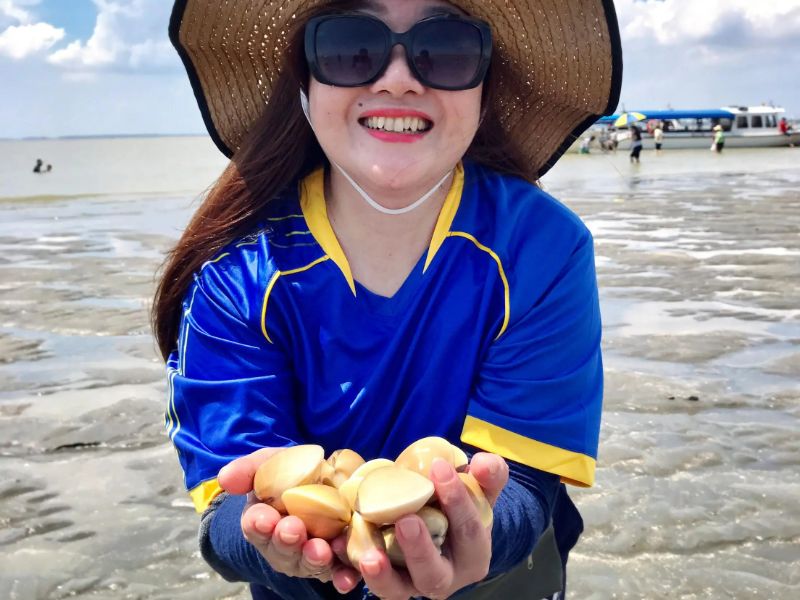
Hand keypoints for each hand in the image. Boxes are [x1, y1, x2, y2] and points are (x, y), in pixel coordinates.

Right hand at [218, 448, 361, 593]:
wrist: (326, 479)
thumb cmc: (290, 472)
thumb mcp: (268, 464)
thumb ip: (247, 470)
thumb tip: (225, 478)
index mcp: (263, 522)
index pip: (255, 526)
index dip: (258, 524)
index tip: (263, 519)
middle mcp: (284, 545)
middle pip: (282, 550)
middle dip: (286, 541)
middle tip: (292, 529)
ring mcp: (310, 555)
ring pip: (309, 563)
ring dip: (313, 559)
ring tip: (320, 550)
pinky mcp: (338, 559)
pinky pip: (340, 572)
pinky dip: (343, 577)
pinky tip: (347, 577)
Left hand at [357, 452, 508, 599]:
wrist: (440, 525)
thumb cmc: (460, 506)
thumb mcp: (478, 490)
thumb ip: (487, 476)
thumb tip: (485, 462)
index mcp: (473, 556)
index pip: (470, 532)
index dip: (458, 500)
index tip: (439, 467)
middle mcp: (445, 579)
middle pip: (434, 575)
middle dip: (420, 550)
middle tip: (407, 520)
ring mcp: (412, 584)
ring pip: (397, 591)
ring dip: (383, 576)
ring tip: (369, 557)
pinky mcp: (385, 582)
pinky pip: (368, 582)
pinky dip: (351, 572)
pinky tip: (339, 549)